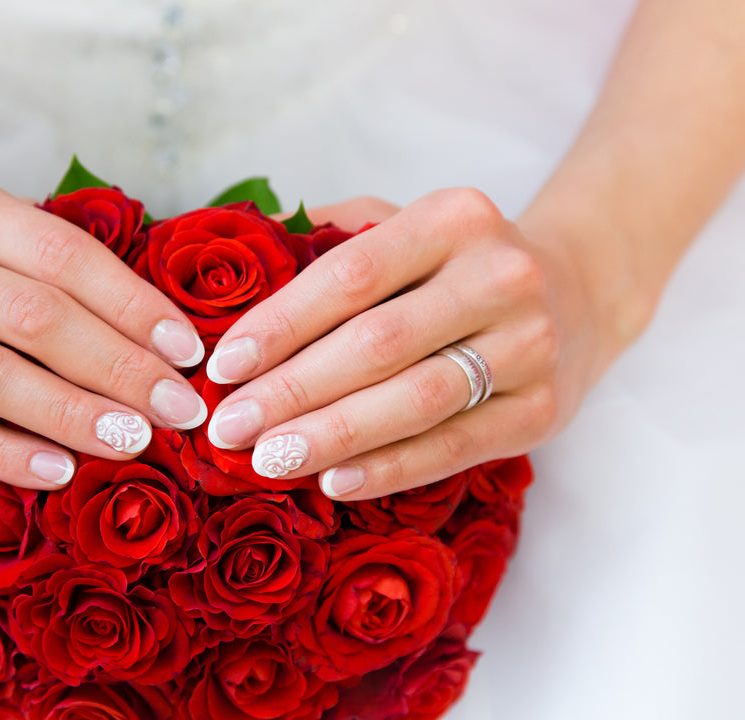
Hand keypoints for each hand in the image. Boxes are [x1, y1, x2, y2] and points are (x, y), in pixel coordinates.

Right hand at [0, 176, 206, 488]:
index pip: (66, 256)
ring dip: (75, 414)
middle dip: (122, 368)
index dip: (135, 305)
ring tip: (135, 441)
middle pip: (38, 318)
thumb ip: (46, 268)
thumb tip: (155, 338)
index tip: (189, 351)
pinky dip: (8, 453)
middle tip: (180, 409)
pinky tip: (60, 470)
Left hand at [204, 190, 596, 499]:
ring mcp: (530, 345)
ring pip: (415, 400)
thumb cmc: (460, 263)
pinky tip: (334, 481)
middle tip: (228, 428)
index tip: (223, 366)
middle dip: (291, 390)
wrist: (579, 291)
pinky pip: (454, 446)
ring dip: (333, 435)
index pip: (350, 276)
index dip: (280, 325)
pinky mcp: (542, 410)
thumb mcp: (405, 225)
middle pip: (376, 344)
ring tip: (268, 459)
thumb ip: (329, 236)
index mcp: (454, 219)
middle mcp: (500, 276)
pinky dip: (390, 468)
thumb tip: (237, 267)